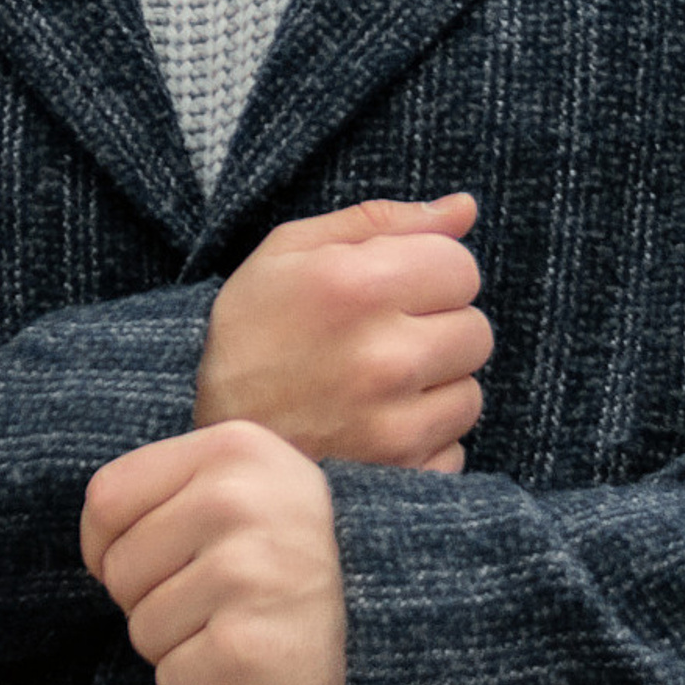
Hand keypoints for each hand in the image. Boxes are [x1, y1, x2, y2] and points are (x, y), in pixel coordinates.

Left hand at [81, 420, 346, 684]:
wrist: (408, 624)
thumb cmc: (315, 559)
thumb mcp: (263, 486)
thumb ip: (186, 488)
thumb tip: (98, 534)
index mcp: (233, 449)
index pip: (107, 498)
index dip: (108, 545)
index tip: (148, 567)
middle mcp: (235, 501)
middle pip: (119, 571)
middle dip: (154, 602)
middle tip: (226, 603)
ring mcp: (242, 573)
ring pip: (142, 633)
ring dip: (185, 650)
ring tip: (251, 630)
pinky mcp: (244, 647)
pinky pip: (175, 682)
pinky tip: (260, 669)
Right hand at [196, 193, 489, 470]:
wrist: (209, 439)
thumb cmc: (249, 334)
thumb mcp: (291, 252)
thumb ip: (382, 221)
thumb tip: (465, 207)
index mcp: (357, 287)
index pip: (460, 266)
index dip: (429, 273)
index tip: (393, 290)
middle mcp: (383, 357)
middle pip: (476, 330)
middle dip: (438, 329)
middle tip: (382, 340)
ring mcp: (394, 426)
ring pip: (470, 393)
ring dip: (435, 388)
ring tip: (376, 387)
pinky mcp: (401, 476)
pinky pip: (454, 448)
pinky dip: (425, 440)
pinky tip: (375, 430)